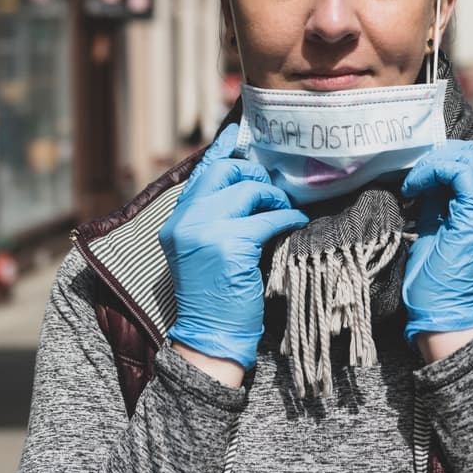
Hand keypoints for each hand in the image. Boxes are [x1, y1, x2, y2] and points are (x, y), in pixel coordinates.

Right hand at [160, 123, 308, 371]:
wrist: (208, 336)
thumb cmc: (213, 295)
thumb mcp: (201, 249)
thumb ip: (212, 217)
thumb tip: (247, 184)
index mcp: (176, 220)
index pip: (200, 172)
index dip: (221, 150)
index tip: (237, 135)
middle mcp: (185, 220)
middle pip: (225, 171)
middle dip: (254, 175)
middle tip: (271, 191)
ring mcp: (205, 231)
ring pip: (248, 190)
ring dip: (273, 197)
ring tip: (283, 210)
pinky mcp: (229, 245)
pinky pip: (268, 218)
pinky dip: (287, 217)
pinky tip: (295, 221)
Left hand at [400, 139, 472, 348]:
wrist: (440, 311)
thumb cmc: (433, 278)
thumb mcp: (433, 226)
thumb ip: (435, 201)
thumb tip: (424, 177)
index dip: (443, 158)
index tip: (416, 176)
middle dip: (440, 155)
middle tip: (416, 175)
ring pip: (470, 157)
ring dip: (434, 162)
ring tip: (414, 182)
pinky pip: (460, 174)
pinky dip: (433, 172)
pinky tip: (414, 188)